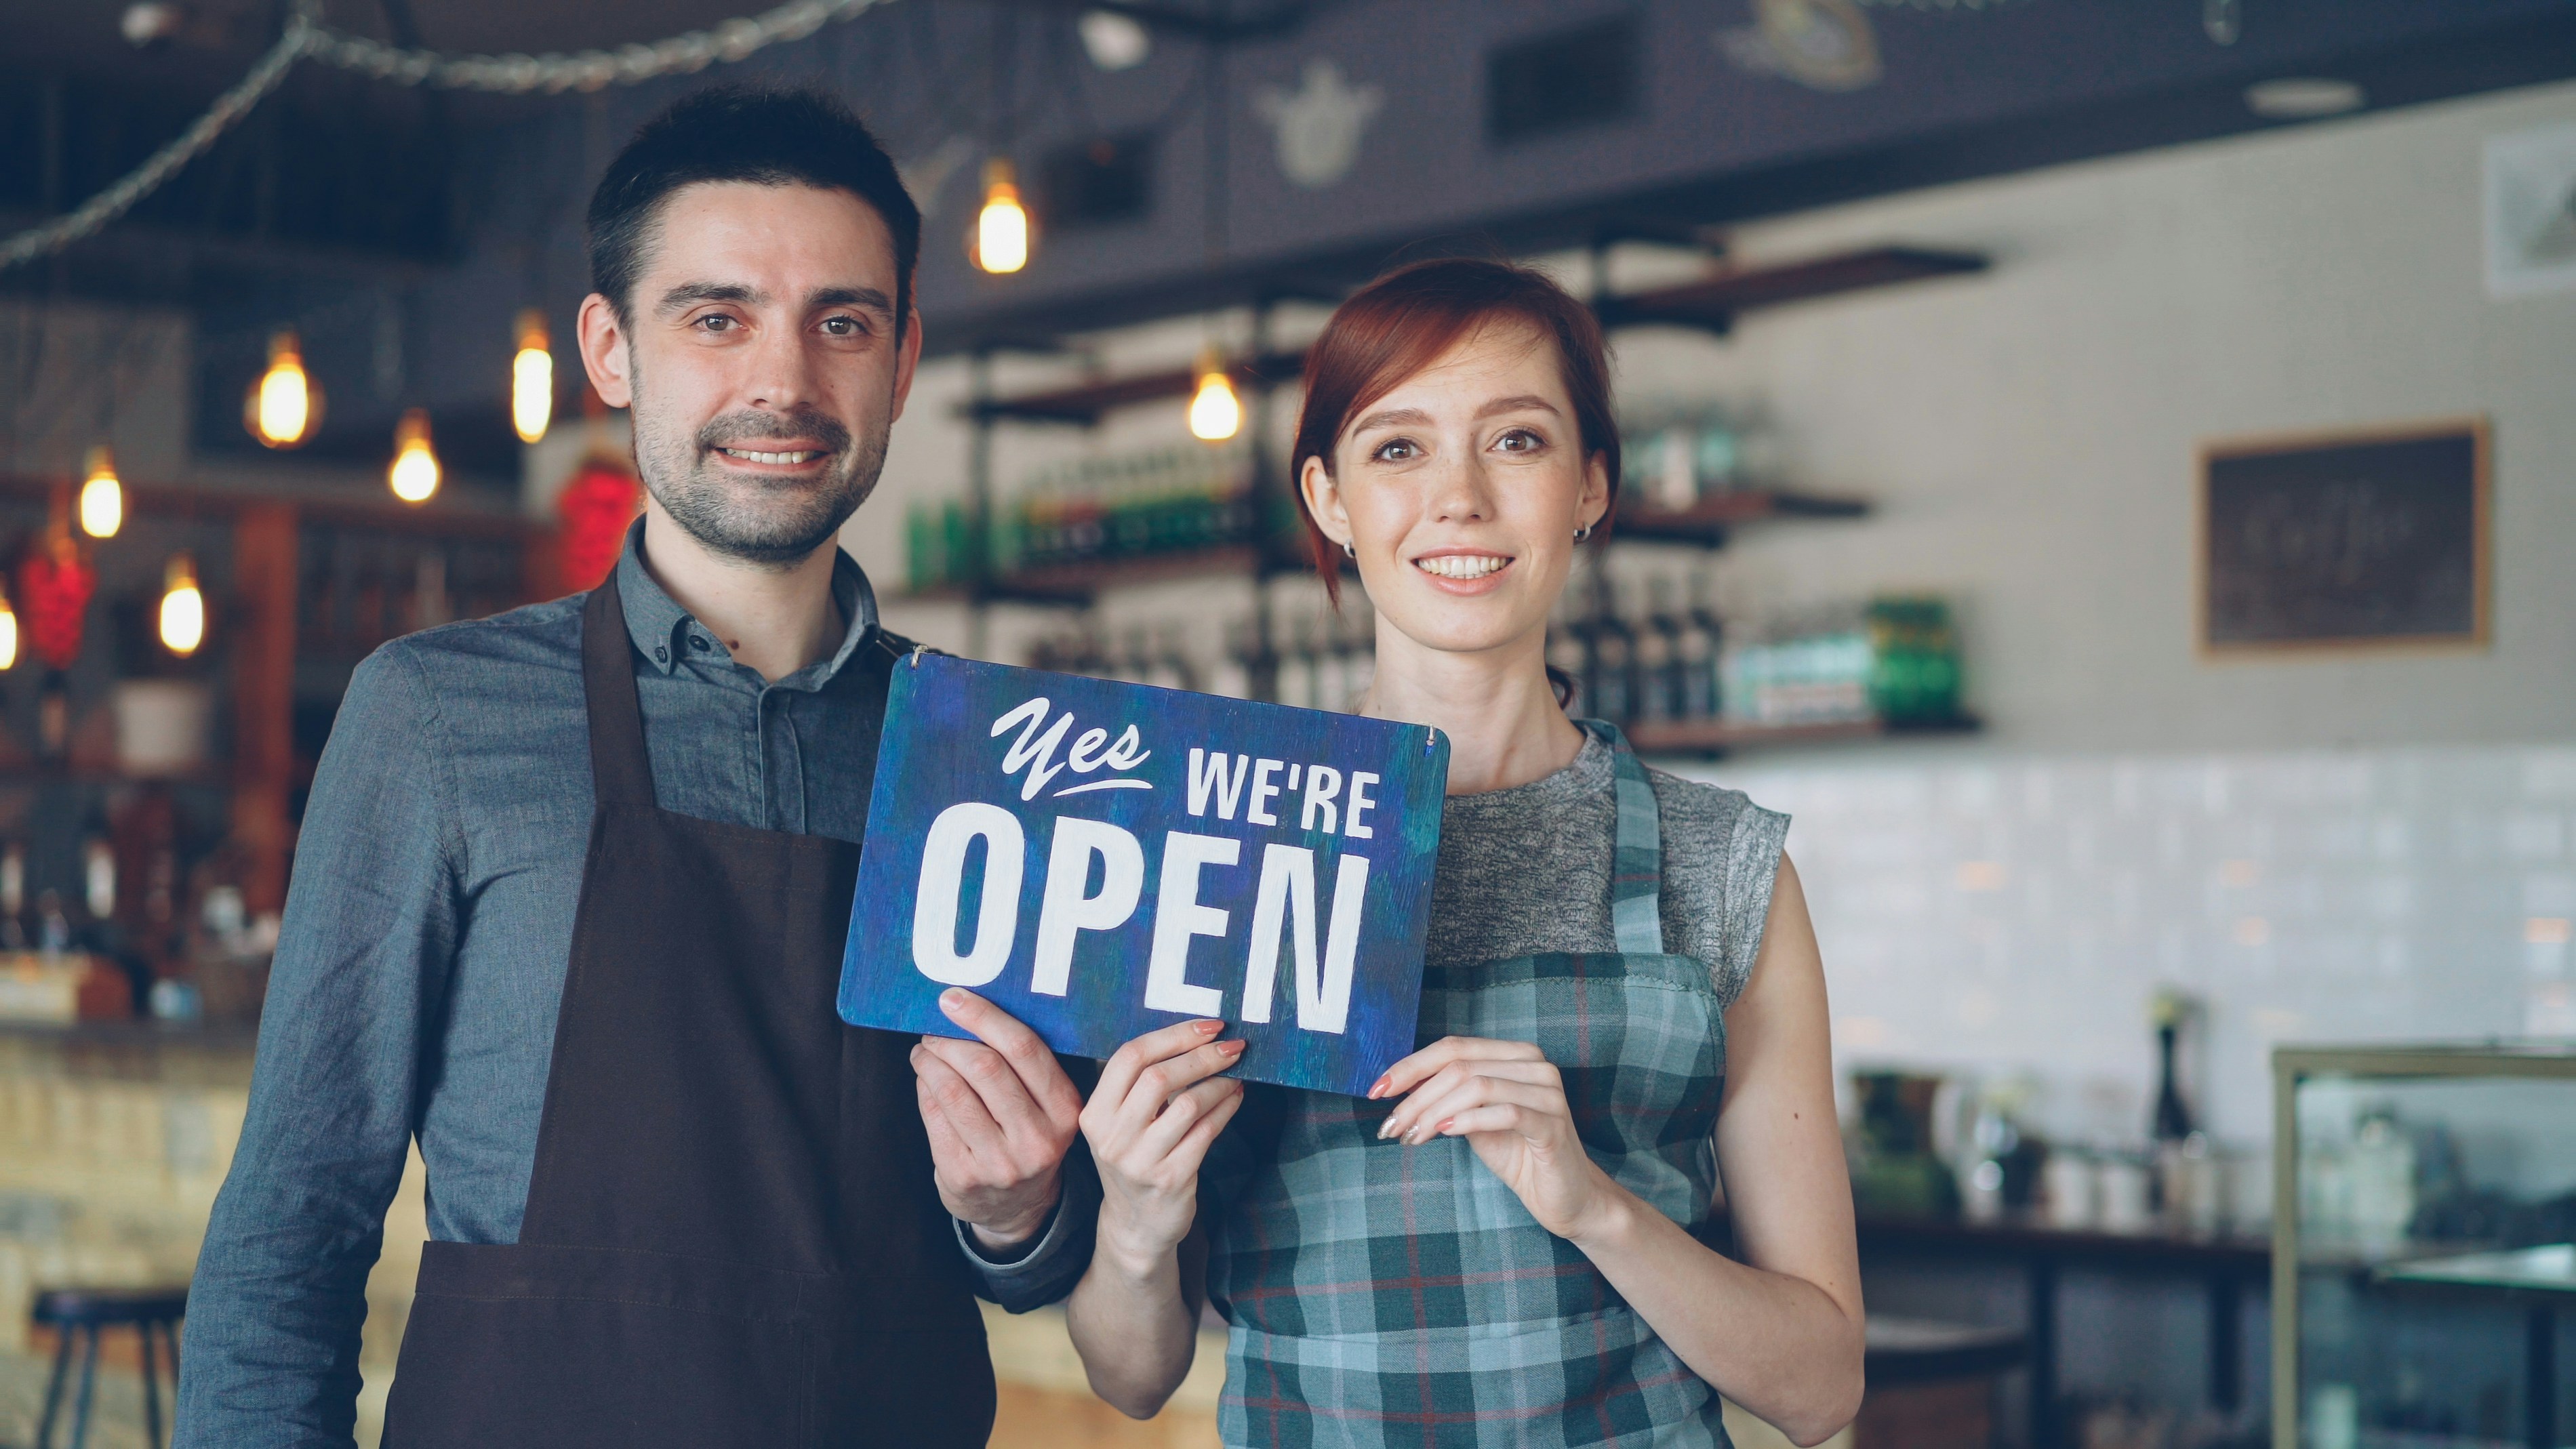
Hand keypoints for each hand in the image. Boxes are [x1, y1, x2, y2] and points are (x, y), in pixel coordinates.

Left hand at [913, 989, 1084, 1250]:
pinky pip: (934, 1117)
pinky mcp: (964, 1176)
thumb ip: (1026, 1065)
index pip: (1024, 1048)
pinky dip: (924, 1090)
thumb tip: (970, 1008)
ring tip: (925, 1052)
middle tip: (934, 1031)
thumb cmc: (1029, 1137)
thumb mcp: (1048, 1106)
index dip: (983, 1017)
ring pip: (953, 1091)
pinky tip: (925, 1081)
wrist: (1018, 1208)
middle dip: (950, 1040)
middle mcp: (1037, 1138)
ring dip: (930, 1062)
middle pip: (984, 1067)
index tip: (953, 999)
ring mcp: (999, 1162)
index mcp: (1065, 1110)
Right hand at [1080, 1020, 1245, 1273]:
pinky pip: (1206, 1132)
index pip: (1129, 1057)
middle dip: (1203, 1056)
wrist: (1136, 1224)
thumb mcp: (1121, 1123)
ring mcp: (1140, 1161)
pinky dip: (1226, 1108)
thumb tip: (1197, 1035)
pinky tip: (1235, 1098)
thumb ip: (1142, 1084)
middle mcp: (1111, 1137)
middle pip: (1158, 1077)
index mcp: (1094, 1113)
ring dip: (1220, 1083)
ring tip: (1236, 1075)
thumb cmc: (1135, 1158)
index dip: (1173, 1035)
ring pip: (1188, 1104)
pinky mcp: (1171, 1179)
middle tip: (1233, 1046)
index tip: (1208, 1026)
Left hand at [1372, 1036, 1623, 1241]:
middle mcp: (1534, 1064)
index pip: (1453, 1047)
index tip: (1376, 1090)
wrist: (1566, 1197)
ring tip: (1412, 1137)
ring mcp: (1547, 1092)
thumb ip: (1446, 1097)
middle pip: (1459, 1066)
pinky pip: (1504, 1112)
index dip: (1410, 1066)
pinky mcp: (1553, 1124)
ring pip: (1476, 1086)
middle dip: (1416, 1096)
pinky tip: (1444, 1134)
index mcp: (1514, 1055)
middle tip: (1390, 1126)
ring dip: (1434, 1112)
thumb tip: (1397, 1086)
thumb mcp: (1473, 1120)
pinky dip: (1468, 1121)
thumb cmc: (1518, 1154)